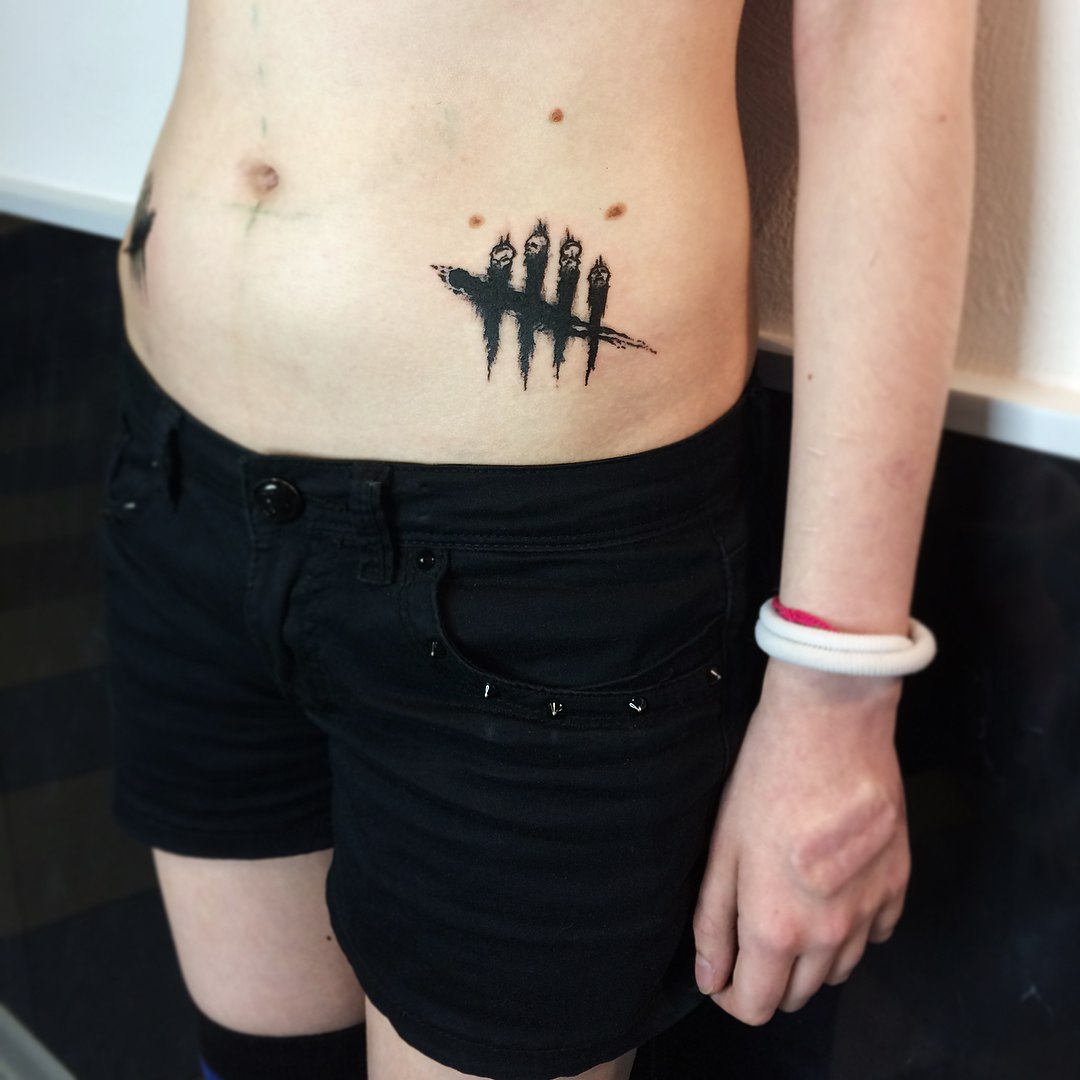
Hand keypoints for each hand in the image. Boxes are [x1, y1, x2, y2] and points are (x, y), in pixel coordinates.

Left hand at [692, 658, 910, 1024]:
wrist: (830, 727)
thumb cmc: (766, 782)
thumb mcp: (722, 849)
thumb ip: (714, 922)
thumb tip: (710, 978)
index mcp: (778, 929)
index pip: (758, 1006)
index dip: (733, 997)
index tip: (723, 974)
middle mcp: (831, 934)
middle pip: (800, 996)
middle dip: (769, 979)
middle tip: (750, 933)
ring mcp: (871, 911)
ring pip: (839, 970)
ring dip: (811, 958)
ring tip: (790, 908)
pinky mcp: (899, 884)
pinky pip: (875, 933)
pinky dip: (852, 927)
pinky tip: (831, 889)